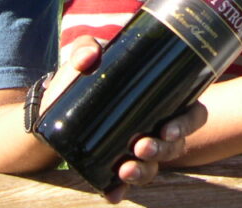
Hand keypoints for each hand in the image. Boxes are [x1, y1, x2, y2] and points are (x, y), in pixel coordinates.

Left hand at [45, 36, 207, 203]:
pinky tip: (112, 194)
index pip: (192, 113)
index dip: (187, 123)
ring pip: (154, 166)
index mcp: (161, 98)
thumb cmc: (79, 76)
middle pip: (176, 144)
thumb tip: (90, 58)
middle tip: (141, 147)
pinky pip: (125, 183)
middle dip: (162, 150)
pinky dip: (120, 190)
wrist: (49, 105)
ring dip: (144, 171)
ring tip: (125, 169)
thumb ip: (86, 47)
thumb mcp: (84, 57)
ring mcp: (137, 148)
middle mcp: (155, 126)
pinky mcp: (116, 165)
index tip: (168, 127)